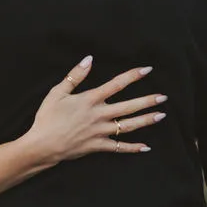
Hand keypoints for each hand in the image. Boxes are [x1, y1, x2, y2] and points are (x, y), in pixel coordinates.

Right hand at [25, 56, 166, 165]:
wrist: (42, 145)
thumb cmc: (47, 118)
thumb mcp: (57, 92)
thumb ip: (75, 75)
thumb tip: (89, 59)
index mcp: (90, 100)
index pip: (116, 84)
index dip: (133, 76)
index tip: (147, 70)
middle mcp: (99, 115)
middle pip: (129, 106)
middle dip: (148, 101)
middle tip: (164, 97)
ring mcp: (100, 132)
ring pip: (128, 126)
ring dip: (146, 120)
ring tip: (161, 115)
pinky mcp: (98, 146)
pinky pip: (119, 147)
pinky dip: (133, 148)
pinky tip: (146, 147)